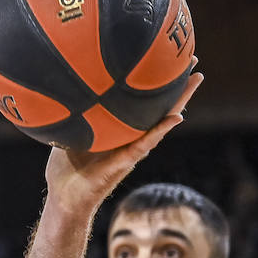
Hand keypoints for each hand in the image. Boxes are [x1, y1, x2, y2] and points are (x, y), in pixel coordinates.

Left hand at [44, 63, 203, 213]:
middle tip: (193, 61)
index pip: (140, 104)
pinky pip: (144, 144)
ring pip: (161, 123)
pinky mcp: (124, 162)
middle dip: (177, 85)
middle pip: (159, 109)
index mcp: (118, 130)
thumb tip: (63, 88)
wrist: (62, 199)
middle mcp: (130, 138)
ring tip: (195, 81)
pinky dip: (160, 131)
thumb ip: (71, 115)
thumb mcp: (68, 134)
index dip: (154, 84)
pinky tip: (176, 118)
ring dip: (179, 101)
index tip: (167, 59)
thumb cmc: (65, 170)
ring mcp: (130, 150)